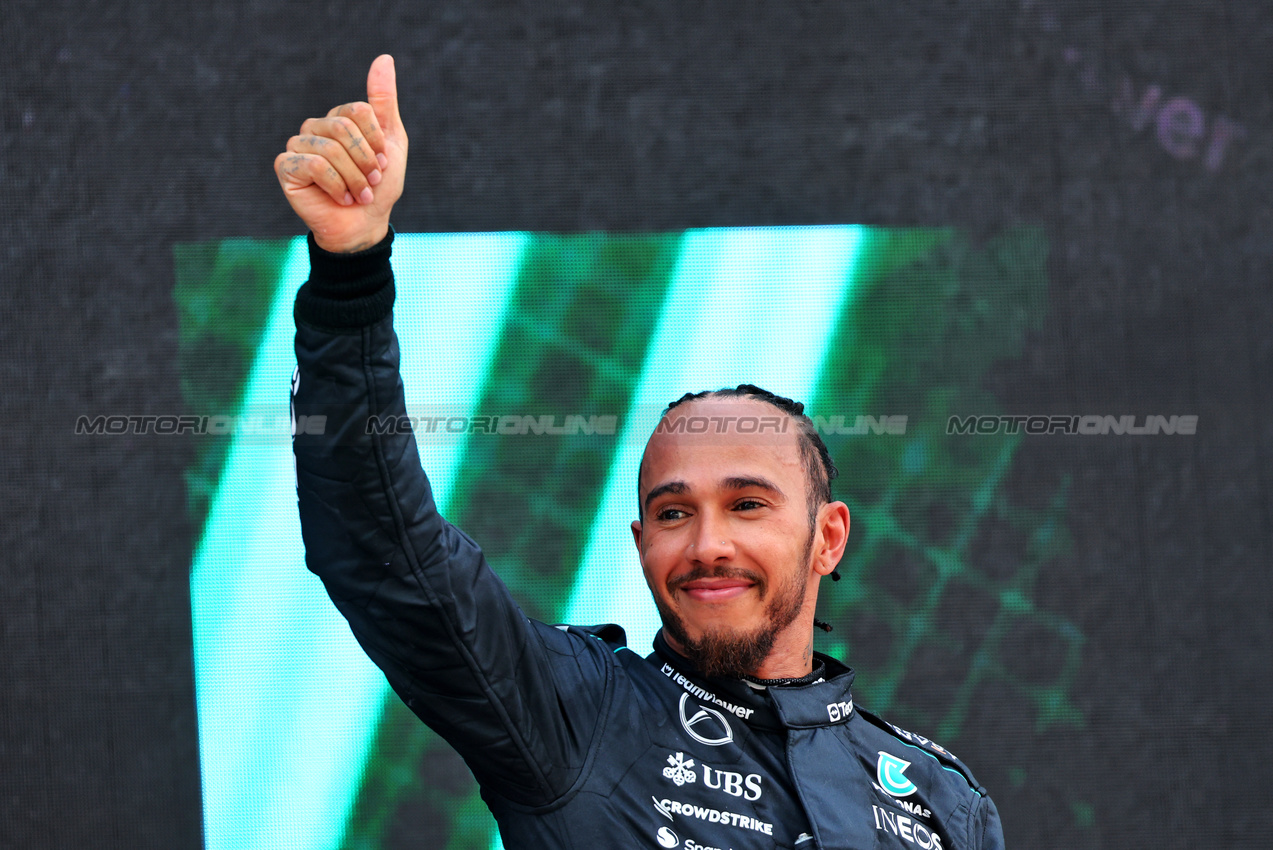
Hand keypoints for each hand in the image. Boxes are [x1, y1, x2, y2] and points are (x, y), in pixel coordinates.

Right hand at [274, 54, 406, 252]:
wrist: (364, 225)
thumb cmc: (378, 187)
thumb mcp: (391, 142)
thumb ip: (383, 102)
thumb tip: (384, 58)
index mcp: (338, 119)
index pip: (359, 111)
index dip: (376, 141)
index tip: (382, 163)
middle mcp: (315, 127)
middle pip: (344, 128)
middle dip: (365, 161)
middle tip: (371, 182)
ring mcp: (297, 146)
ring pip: (330, 148)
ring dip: (354, 178)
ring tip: (358, 195)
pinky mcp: (286, 167)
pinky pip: (314, 164)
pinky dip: (335, 185)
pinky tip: (340, 198)